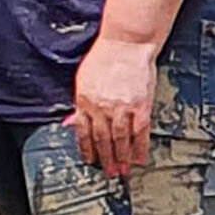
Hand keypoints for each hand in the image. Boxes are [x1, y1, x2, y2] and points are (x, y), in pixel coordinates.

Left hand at [67, 32, 159, 176]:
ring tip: (124, 170)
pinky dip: (140, 147)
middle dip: (105, 158)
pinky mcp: (140, 105)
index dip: (87, 148)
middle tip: (110, 172)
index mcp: (85, 101)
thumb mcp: (85, 79)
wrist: (127, 42)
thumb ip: (82, 102)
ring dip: (122, 157)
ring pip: (120, 139)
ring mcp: (122, 107)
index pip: (84, 131)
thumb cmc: (106, 56)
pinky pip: (140, 131)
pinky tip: (140, 157)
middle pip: (102, 139)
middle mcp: (101, 107)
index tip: (91, 160)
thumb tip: (74, 121)